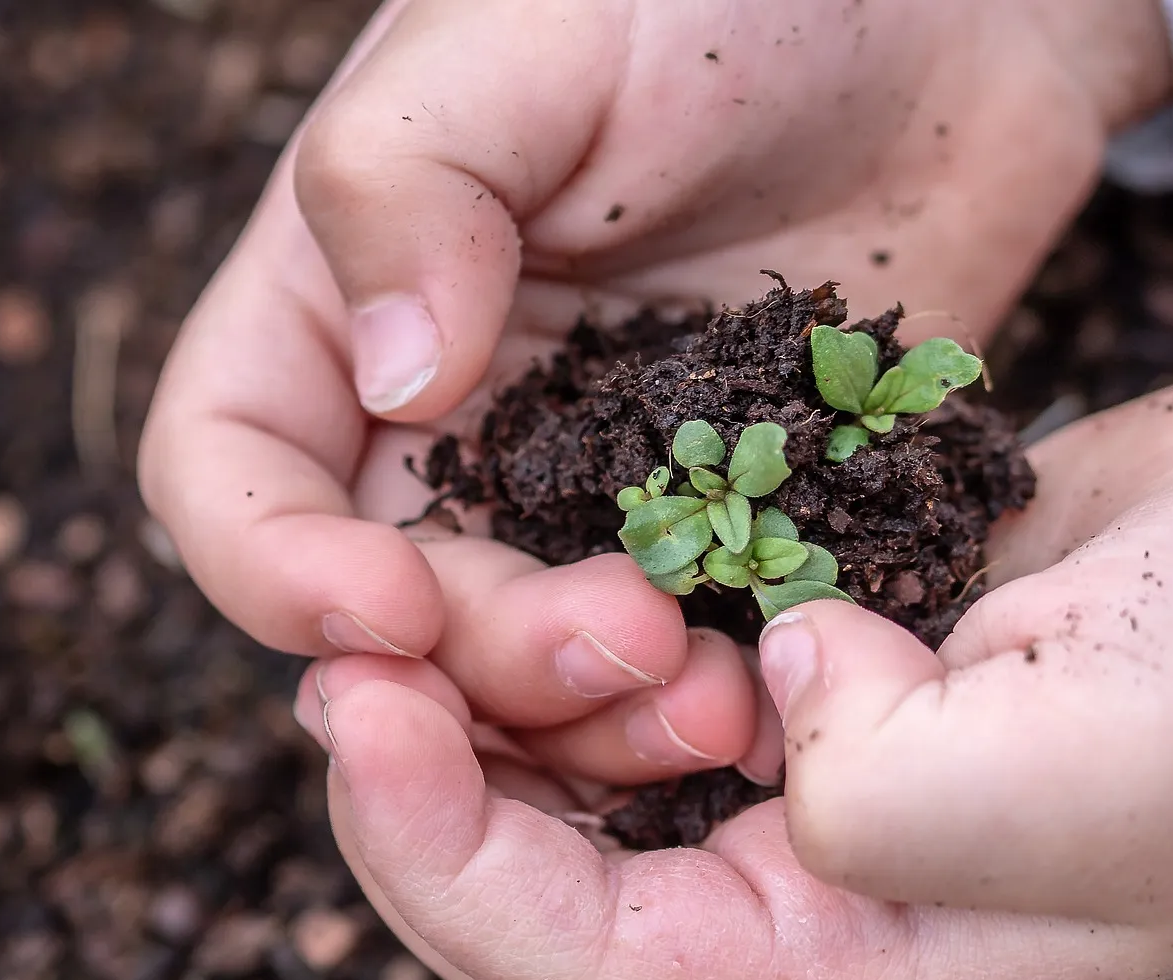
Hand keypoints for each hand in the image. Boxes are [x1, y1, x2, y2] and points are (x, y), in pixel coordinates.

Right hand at [138, 0, 1172, 677]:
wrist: (945, 13)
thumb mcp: (530, 34)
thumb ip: (410, 185)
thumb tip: (393, 382)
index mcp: (341, 302)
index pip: (227, 471)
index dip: (272, 567)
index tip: (387, 607)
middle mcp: (441, 417)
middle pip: (388, 609)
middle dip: (479, 661)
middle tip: (624, 640)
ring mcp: (578, 486)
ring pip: (523, 669)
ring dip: (589, 717)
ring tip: (713, 697)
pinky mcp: (711, 527)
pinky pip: (675, 654)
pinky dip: (702, 701)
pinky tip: (777, 693)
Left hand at [299, 367, 1172, 979]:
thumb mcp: (1088, 767)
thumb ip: (889, 791)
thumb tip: (767, 698)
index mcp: (858, 969)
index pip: (581, 964)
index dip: (441, 855)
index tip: (359, 712)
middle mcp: (809, 899)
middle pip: (539, 893)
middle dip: (420, 791)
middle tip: (339, 662)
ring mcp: (805, 783)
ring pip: (572, 787)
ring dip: (481, 710)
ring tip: (405, 612)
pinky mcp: (812, 671)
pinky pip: (638, 681)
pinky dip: (565, 639)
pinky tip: (522, 569)